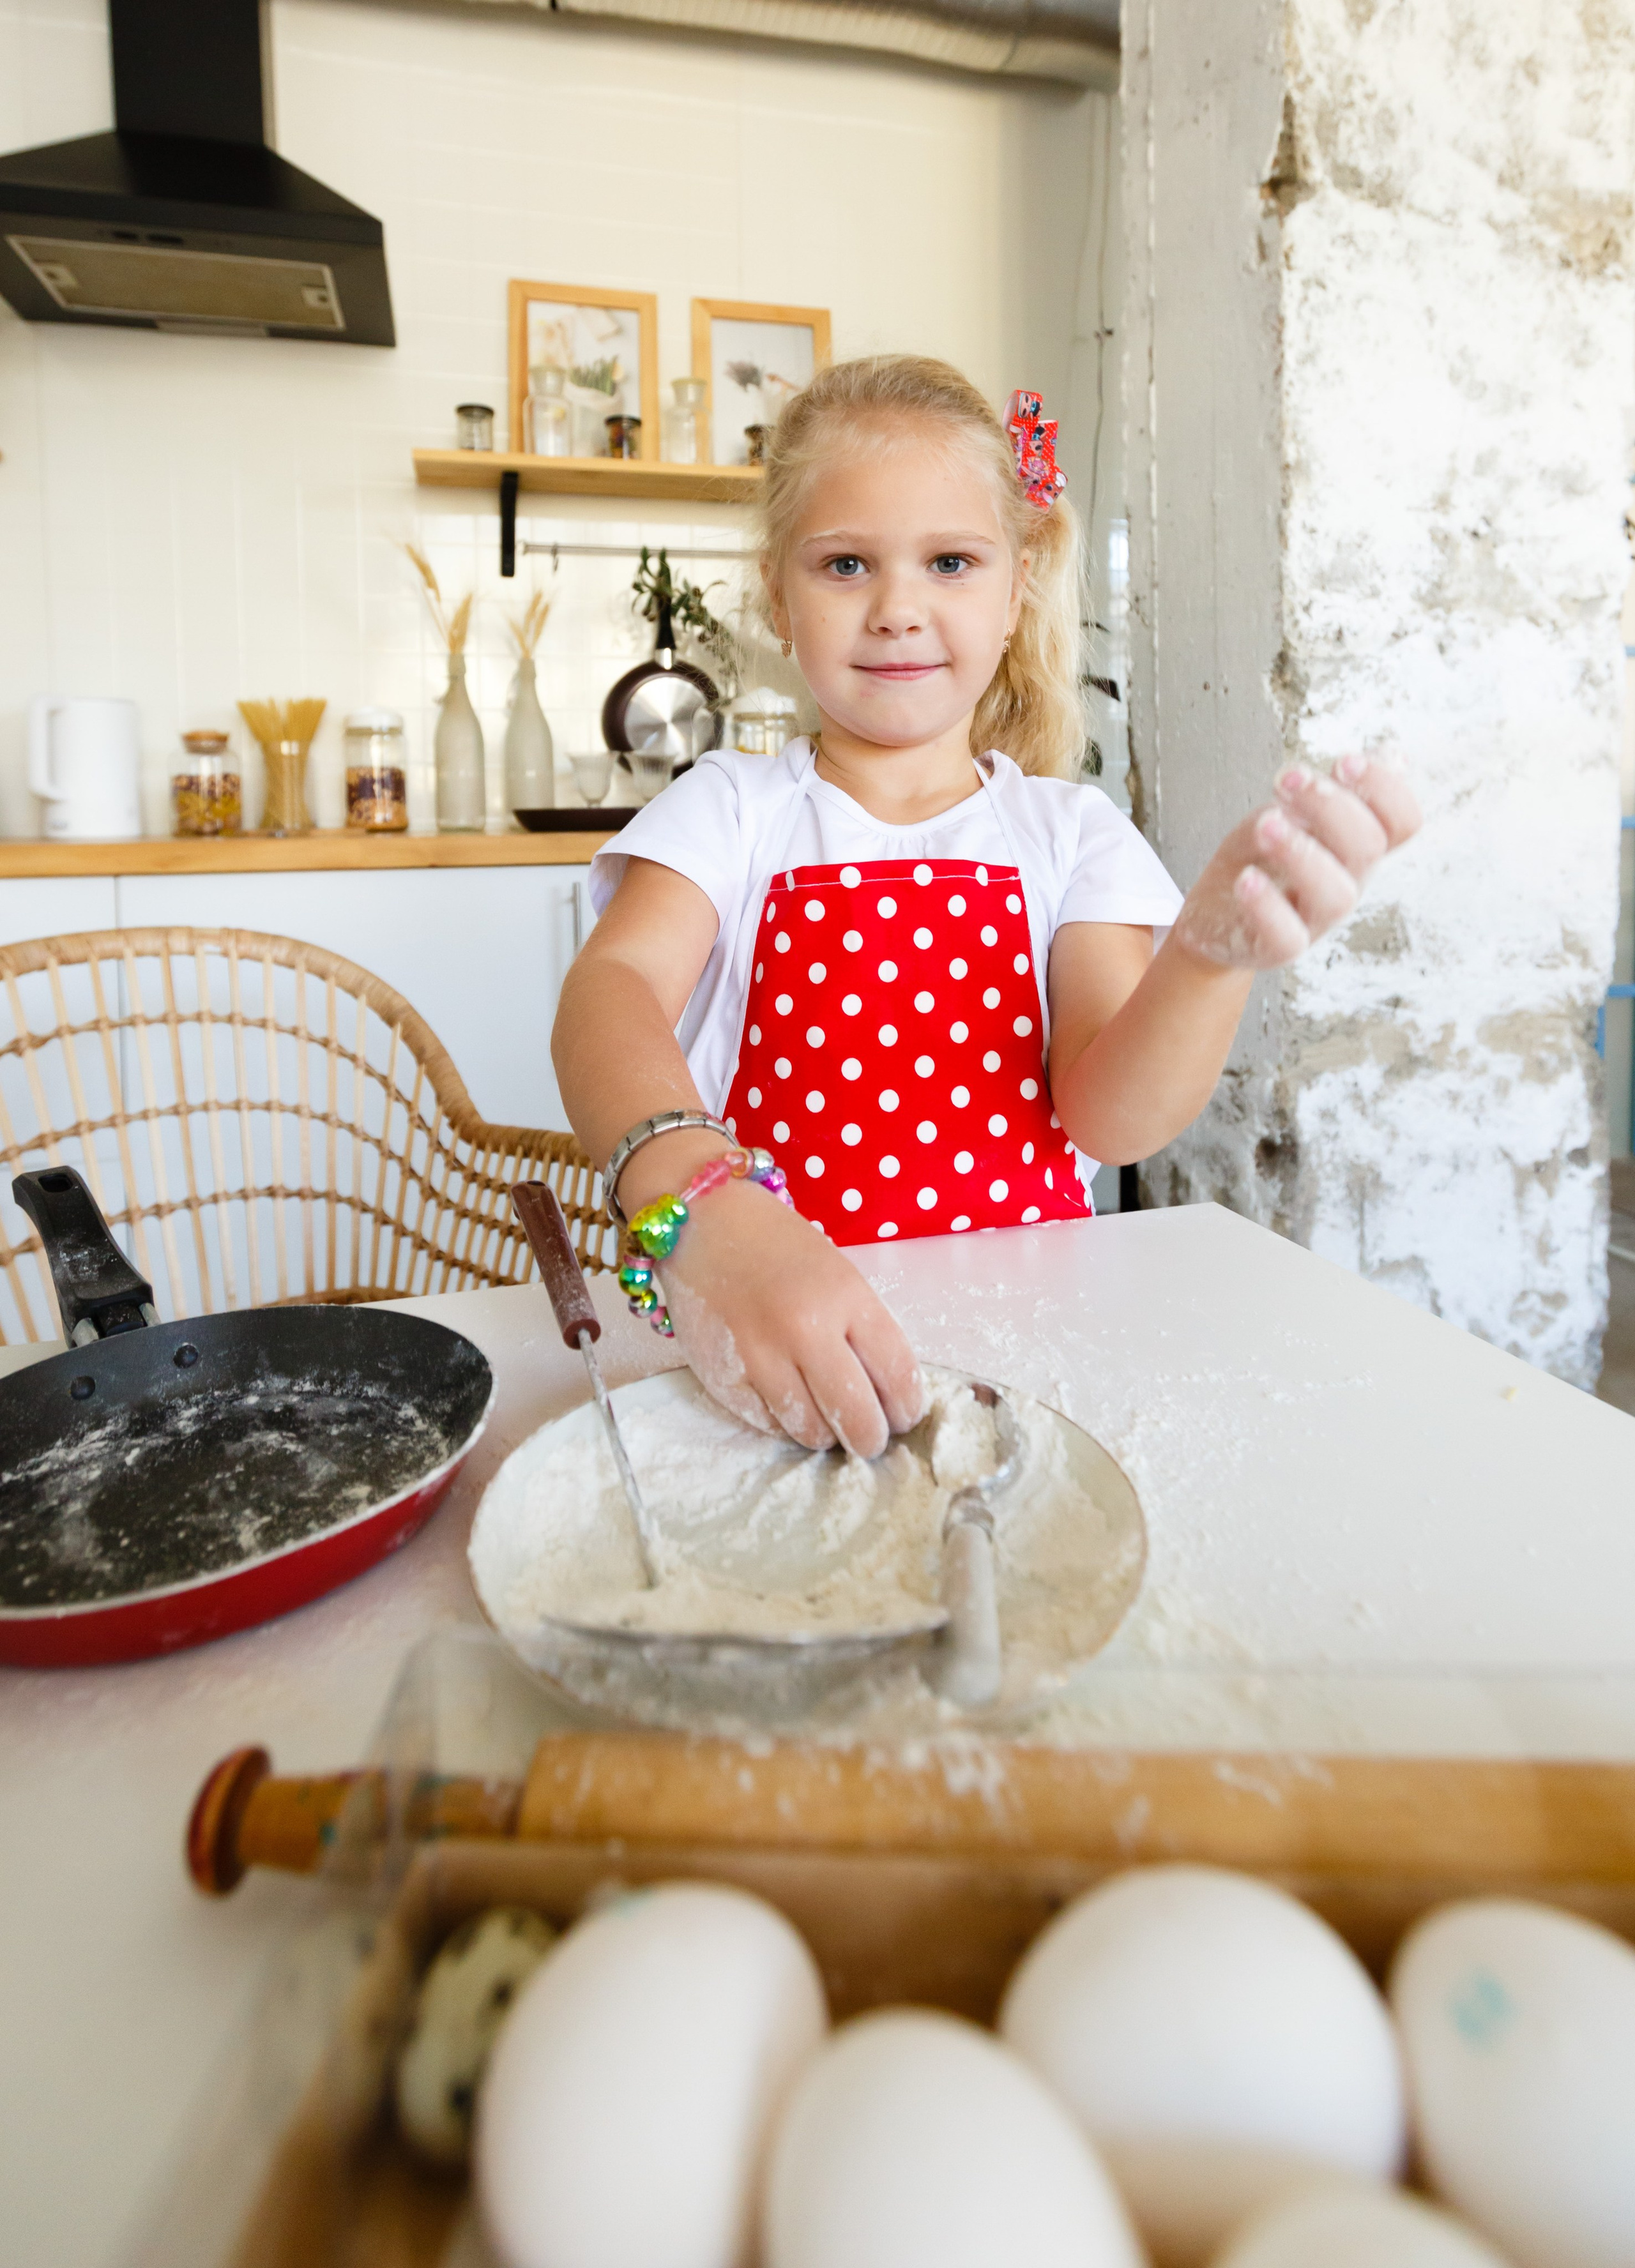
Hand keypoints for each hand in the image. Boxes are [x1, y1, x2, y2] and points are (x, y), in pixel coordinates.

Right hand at [657, 1180, 924, 1457]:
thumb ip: (863, 1333)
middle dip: (872, 1439)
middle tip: (871, 1438)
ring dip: (826, 1434)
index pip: (898, 1375)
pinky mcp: (722, 1378)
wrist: (704, 1221)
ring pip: (811, 1432)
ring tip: (826, 1417)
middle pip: (858, 1419)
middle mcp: (805, 1329)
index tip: (904, 1416)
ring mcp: (759, 1357)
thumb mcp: (840, 1276)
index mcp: (846, 1296)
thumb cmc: (781, 1248)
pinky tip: (786, 1399)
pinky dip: (783, 1421)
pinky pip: (767, 1425)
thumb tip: (885, 1399)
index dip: (908, 1408)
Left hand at [1171, 754, 1421, 970]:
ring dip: (1301, 852)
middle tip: (1285, 779)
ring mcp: (1315, 918)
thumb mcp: (1296, 813)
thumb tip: (1394, 755)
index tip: (1343, 761)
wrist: (1215, 912)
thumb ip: (1338, 790)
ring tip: (1265, 824)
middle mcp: (1346, 882)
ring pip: (1336, 894)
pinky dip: (1268, 906)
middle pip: (1367, 847)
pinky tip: (1245, 878)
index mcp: (1357, 846)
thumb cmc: (1262, 857)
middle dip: (1329, 804)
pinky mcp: (1278, 947)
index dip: (1385, 788)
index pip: (1403, 821)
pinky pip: (1287, 937)